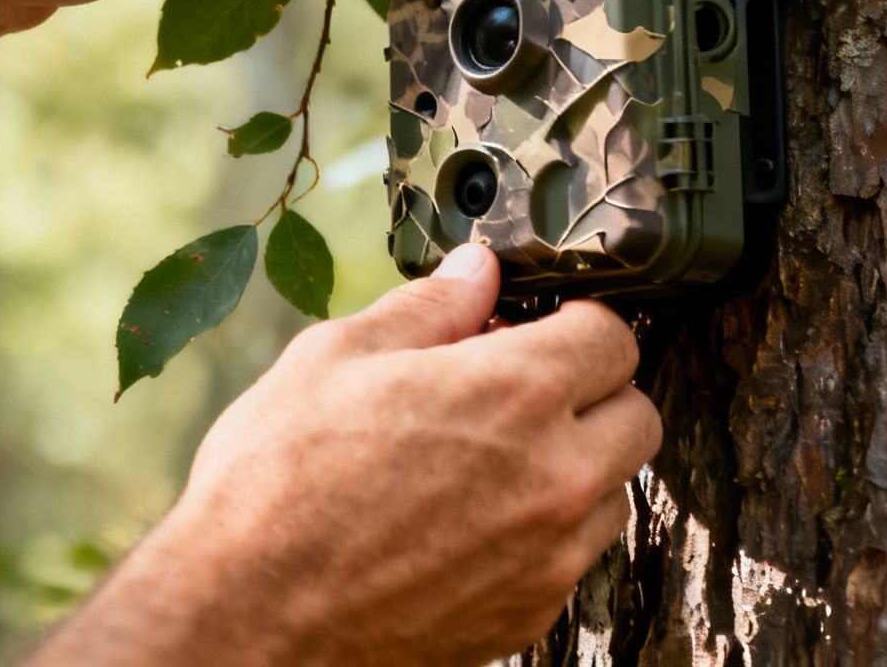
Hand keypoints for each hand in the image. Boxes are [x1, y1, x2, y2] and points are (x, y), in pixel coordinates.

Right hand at [37, 245, 659, 665]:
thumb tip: (476, 271)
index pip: (611, 336)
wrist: (248, 615)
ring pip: (611, 492)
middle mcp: (554, 476)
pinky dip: (539, 533)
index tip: (529, 329)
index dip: (569, 322)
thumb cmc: (277, 483)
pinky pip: (569, 557)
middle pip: (638, 415)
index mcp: (515, 392)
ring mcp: (549, 556)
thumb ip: (427, 308)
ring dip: (572, 465)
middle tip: (516, 390)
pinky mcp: (528, 614)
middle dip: (589, 392)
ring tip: (483, 461)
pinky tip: (464, 521)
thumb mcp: (334, 358)